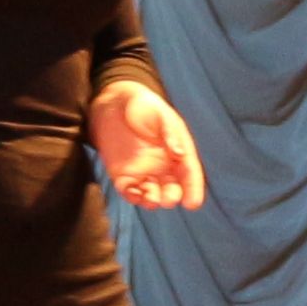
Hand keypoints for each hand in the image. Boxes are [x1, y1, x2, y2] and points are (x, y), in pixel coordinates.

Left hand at [89, 81, 204, 209]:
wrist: (113, 102)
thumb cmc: (142, 105)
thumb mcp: (161, 114)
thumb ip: (170, 133)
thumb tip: (179, 153)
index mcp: (177, 152)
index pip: (189, 173)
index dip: (193, 188)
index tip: (192, 203)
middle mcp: (163, 167)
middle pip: (172, 188)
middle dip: (172, 196)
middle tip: (169, 200)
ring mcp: (143, 173)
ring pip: (152, 194)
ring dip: (153, 200)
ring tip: (152, 200)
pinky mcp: (122, 175)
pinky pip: (130, 192)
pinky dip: (133, 196)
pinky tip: (134, 194)